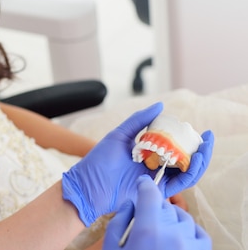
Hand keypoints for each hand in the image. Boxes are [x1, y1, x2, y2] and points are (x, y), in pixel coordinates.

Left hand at [62, 102, 213, 225]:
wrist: (89, 183)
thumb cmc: (99, 160)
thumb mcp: (120, 135)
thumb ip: (139, 121)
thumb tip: (160, 106)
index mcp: (148, 154)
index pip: (174, 147)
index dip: (188, 138)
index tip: (198, 129)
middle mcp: (155, 167)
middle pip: (185, 160)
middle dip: (201, 149)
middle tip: (209, 136)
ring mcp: (157, 180)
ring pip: (187, 172)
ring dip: (200, 160)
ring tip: (205, 146)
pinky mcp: (158, 191)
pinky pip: (180, 183)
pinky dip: (191, 173)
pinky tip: (196, 159)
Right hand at [103, 176, 210, 249]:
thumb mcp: (112, 246)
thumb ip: (120, 220)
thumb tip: (132, 203)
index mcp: (149, 230)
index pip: (150, 194)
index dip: (145, 186)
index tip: (143, 185)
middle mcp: (173, 234)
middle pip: (165, 206)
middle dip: (154, 208)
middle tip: (146, 219)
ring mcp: (191, 246)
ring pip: (183, 218)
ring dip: (172, 220)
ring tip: (161, 232)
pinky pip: (200, 234)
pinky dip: (189, 232)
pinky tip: (178, 239)